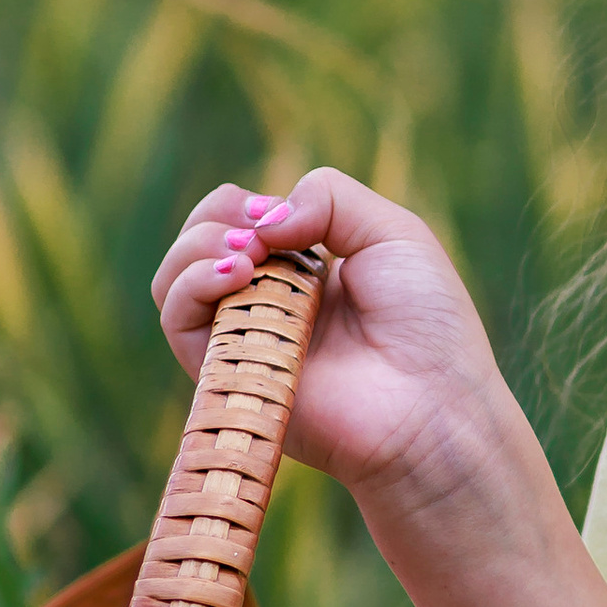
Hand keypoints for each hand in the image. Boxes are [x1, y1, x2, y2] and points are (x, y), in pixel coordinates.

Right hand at [151, 168, 524, 527]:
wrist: (433, 408)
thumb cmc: (428, 326)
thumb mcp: (393, 232)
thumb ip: (329, 198)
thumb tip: (262, 220)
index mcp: (306, 268)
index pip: (239, 220)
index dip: (245, 204)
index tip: (277, 213)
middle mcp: (268, 304)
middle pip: (197, 243)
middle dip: (215, 219)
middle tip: (259, 233)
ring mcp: (245, 340)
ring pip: (173, 281)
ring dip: (198, 248)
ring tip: (246, 254)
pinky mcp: (228, 376)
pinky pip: (178, 322)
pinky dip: (192, 285)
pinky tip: (237, 274)